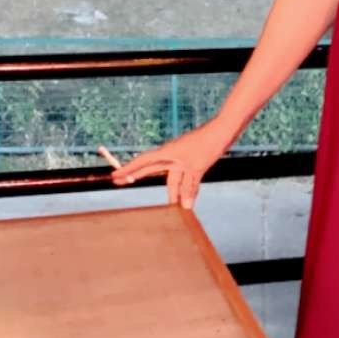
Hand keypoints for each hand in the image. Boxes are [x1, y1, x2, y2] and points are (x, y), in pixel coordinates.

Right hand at [110, 119, 229, 208]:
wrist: (223, 130)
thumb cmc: (207, 145)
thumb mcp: (196, 168)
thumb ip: (189, 188)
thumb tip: (185, 207)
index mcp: (167, 153)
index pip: (143, 162)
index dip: (128, 169)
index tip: (115, 176)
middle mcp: (171, 155)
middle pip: (150, 168)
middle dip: (136, 176)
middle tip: (119, 183)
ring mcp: (182, 157)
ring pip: (173, 177)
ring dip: (173, 191)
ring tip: (172, 207)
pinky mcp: (193, 160)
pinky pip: (186, 177)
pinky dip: (186, 188)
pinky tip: (188, 200)